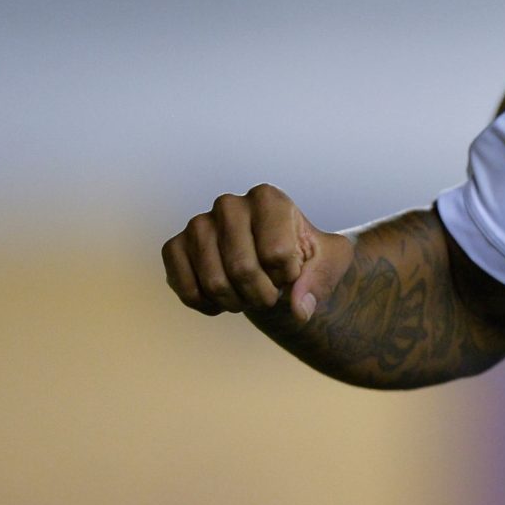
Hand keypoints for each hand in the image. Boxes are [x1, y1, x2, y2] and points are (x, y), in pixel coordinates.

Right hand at [162, 184, 353, 322]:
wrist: (273, 265)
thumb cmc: (305, 258)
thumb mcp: (330, 262)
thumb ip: (322, 279)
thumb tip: (299, 306)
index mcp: (268, 198)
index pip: (277, 252)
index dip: (289, 276)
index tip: (292, 272)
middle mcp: (229, 203)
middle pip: (243, 269)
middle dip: (262, 296)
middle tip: (270, 294)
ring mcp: (198, 224)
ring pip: (215, 283)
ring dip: (237, 302)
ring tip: (248, 294)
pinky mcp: (174, 247)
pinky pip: (186, 290)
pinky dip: (209, 306)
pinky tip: (223, 299)